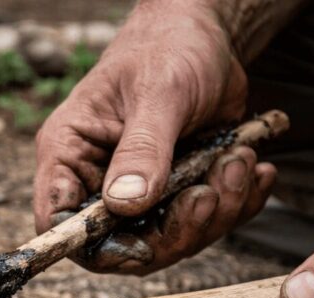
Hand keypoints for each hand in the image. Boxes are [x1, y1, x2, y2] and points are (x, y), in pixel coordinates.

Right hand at [32, 2, 274, 273]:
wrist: (207, 36)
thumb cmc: (169, 48)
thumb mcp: (158, 93)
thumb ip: (142, 150)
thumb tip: (124, 205)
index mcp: (70, 154)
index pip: (58, 221)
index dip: (92, 244)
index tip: (143, 241)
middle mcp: (97, 181)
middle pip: (120, 244)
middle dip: (174, 230)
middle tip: (211, 192)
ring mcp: (137, 192)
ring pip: (167, 239)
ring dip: (215, 212)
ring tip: (239, 161)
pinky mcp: (175, 194)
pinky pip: (202, 222)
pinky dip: (236, 204)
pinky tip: (255, 172)